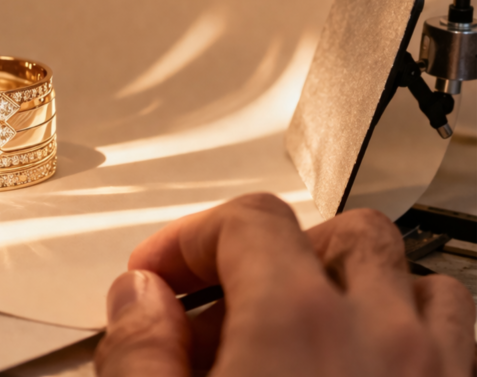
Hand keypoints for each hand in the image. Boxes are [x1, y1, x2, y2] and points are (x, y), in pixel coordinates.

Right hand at [96, 194, 475, 376]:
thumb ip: (138, 352)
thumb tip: (138, 299)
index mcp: (298, 326)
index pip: (247, 222)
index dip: (189, 237)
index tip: (159, 273)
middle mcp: (385, 341)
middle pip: (340, 232)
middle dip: (273, 252)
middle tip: (221, 303)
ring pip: (416, 280)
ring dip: (353, 287)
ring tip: (301, 326)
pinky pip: (458, 341)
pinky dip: (410, 332)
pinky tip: (361, 368)